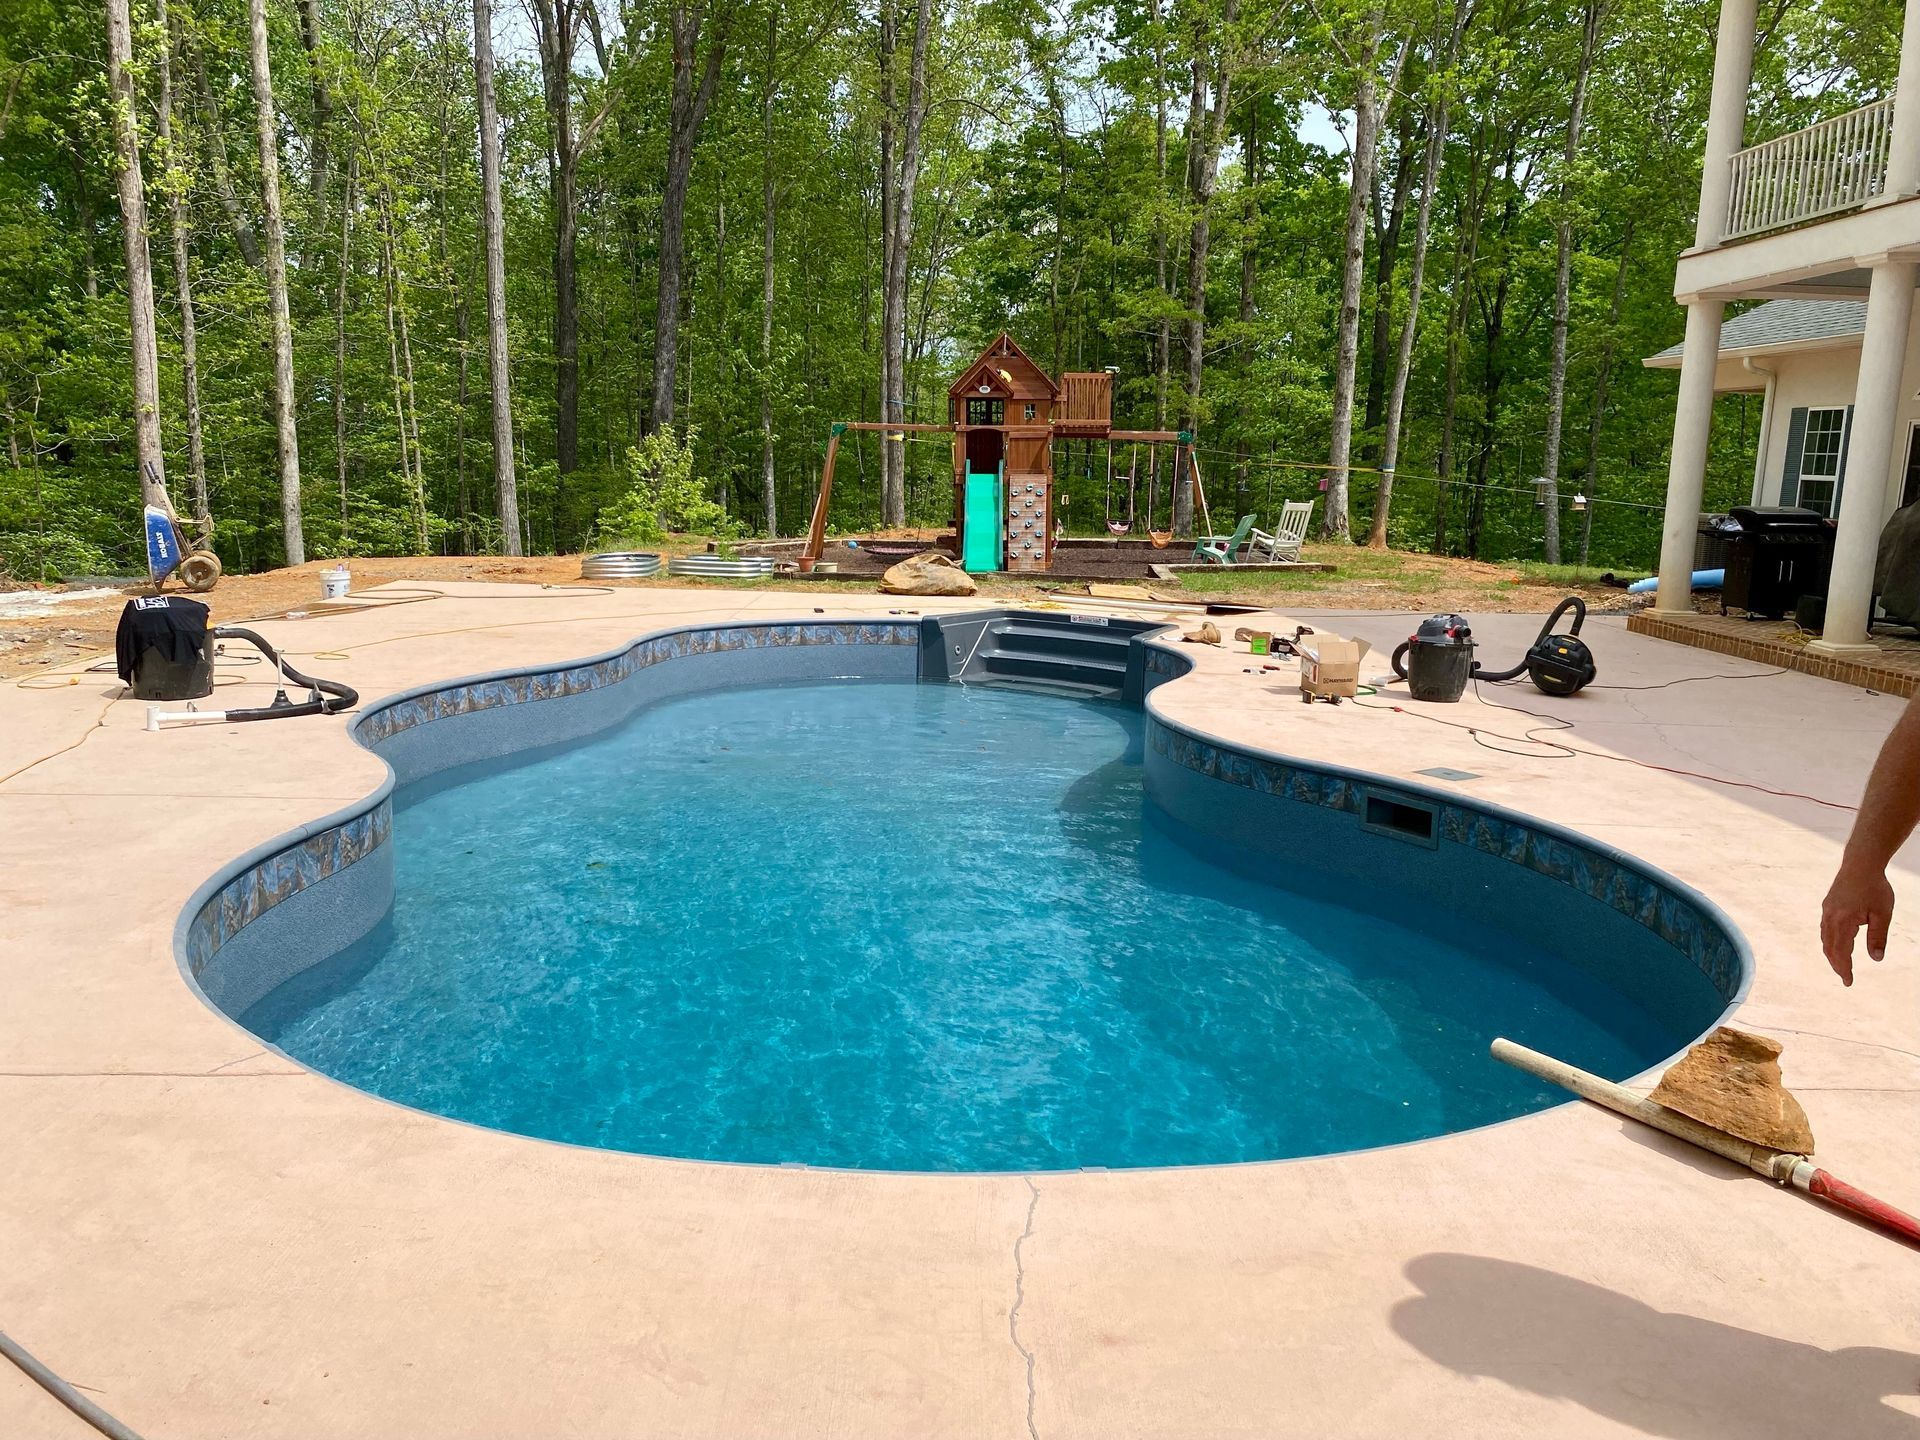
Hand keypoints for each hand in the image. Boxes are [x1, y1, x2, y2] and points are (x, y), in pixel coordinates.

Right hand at [1821, 859, 1894, 985]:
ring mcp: (1827, 911)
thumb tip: (1876, 959)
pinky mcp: (1828, 906)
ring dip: (1832, 954)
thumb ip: (1878, 937)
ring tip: (1841, 964)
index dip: (1844, 968)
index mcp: (1843, 921)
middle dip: (1836, 964)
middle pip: (1829, 948)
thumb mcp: (1882, 914)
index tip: (1849, 982)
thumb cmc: (1874, 888)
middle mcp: (1830, 917)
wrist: (1861, 863)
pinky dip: (1830, 941)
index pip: (1841, 952)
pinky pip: (1825, 929)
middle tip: (1846, 978)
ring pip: (1825, 939)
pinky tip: (1838, 944)